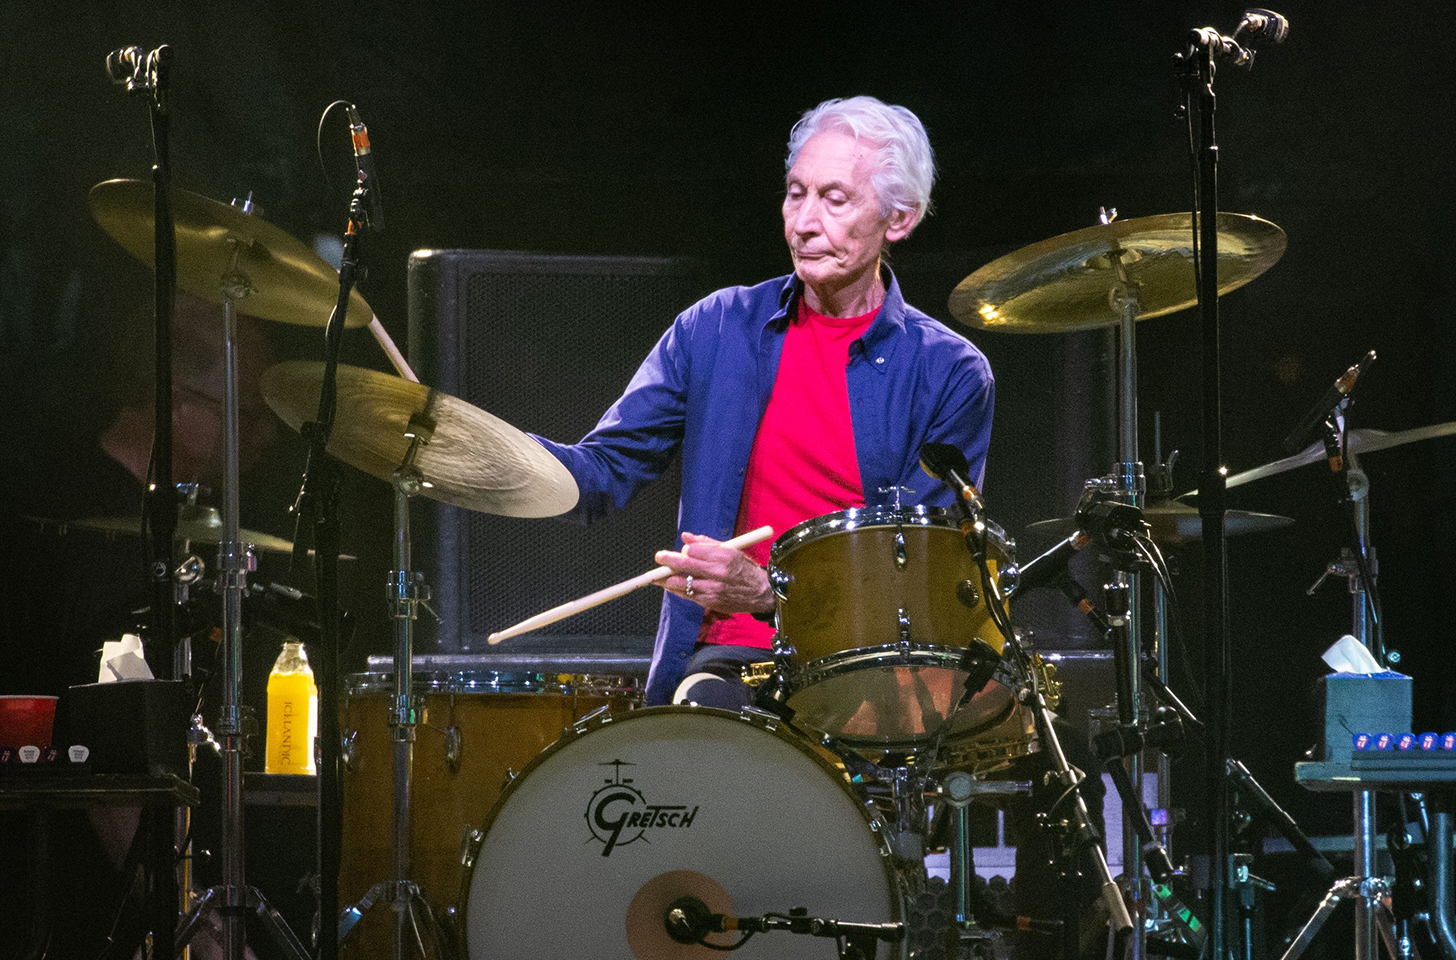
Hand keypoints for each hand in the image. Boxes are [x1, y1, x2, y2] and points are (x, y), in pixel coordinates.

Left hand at [655, 532, 774, 613]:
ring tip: (659, 577)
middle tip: (659, 557)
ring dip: (667, 579)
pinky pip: (688, 595)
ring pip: (682, 583)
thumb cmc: (744, 569)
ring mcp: (713, 589)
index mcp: (723, 556)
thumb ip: (706, 543)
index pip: (693, 550)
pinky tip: (671, 586)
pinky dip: (677, 590)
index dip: (684, 550)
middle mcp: (717, 573)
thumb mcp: (731, 550)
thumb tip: (686, 537)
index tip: (679, 551)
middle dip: (667, 560)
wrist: (761, 593)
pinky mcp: (710, 602)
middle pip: (685, 565)